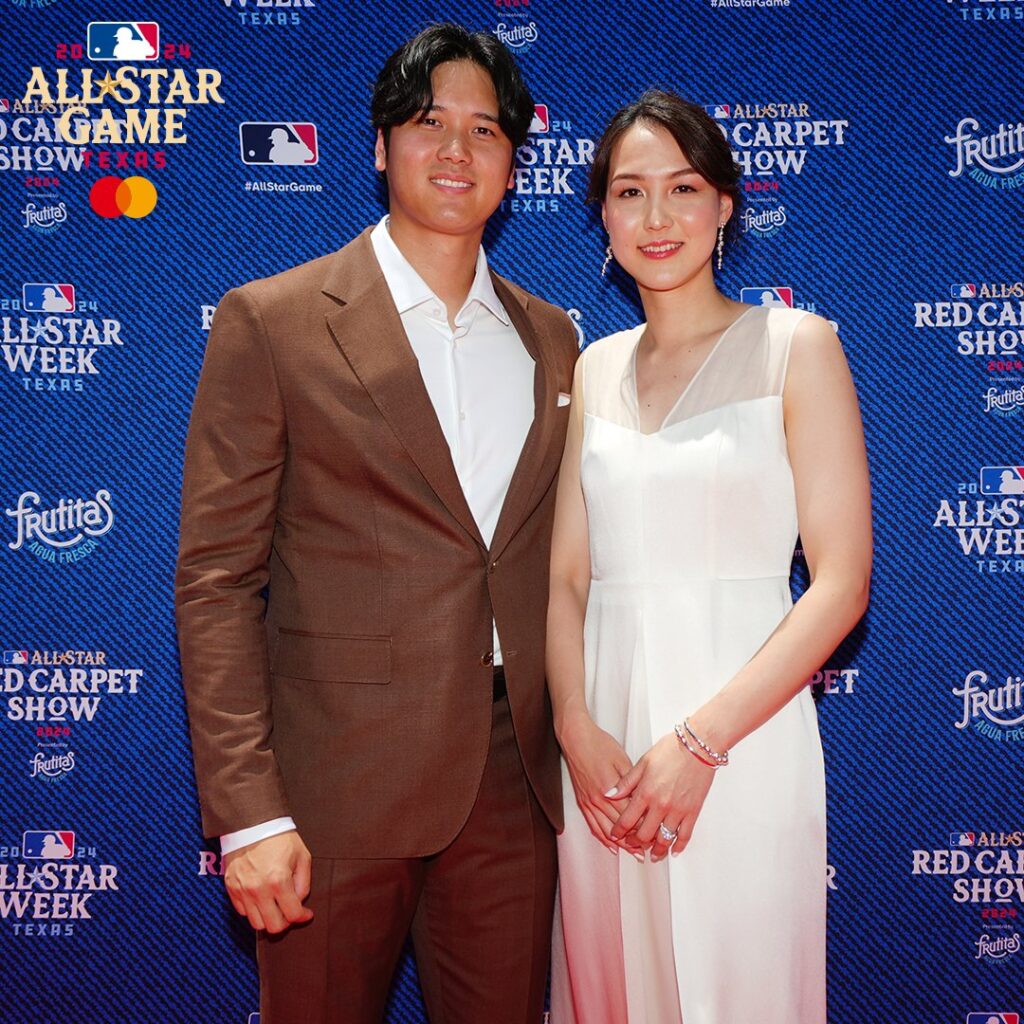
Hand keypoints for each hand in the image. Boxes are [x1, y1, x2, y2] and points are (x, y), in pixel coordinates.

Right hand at [223, 830, 313, 933]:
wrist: (252, 824)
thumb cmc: (280, 838)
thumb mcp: (302, 856)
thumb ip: (304, 884)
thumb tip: (300, 903)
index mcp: (278, 881)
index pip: (292, 915)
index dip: (303, 917)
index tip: (306, 913)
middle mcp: (258, 890)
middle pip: (273, 927)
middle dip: (285, 922)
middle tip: (290, 912)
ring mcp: (242, 890)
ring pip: (256, 924)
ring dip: (268, 918)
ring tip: (275, 905)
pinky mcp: (231, 888)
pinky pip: (243, 912)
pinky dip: (254, 910)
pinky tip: (262, 898)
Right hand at [558, 711, 637, 852]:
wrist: (576, 738)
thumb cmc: (599, 744)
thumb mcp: (622, 760)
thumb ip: (631, 783)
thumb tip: (642, 799)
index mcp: (610, 789)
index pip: (630, 815)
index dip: (643, 826)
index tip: (655, 834)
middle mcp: (598, 800)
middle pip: (620, 827)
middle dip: (635, 841)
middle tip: (648, 850)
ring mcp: (588, 802)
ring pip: (606, 831)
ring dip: (621, 845)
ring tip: (634, 854)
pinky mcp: (582, 802)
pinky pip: (593, 826)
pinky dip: (603, 839)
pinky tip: (611, 846)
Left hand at [609, 733, 714, 861]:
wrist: (698, 746)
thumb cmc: (671, 749)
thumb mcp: (643, 762)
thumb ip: (626, 782)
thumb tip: (609, 794)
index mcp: (645, 792)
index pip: (627, 820)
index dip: (618, 830)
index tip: (615, 834)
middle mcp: (660, 805)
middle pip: (644, 835)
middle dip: (635, 842)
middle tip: (632, 844)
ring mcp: (677, 810)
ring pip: (663, 839)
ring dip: (656, 850)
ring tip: (652, 855)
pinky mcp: (693, 811)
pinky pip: (684, 835)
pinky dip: (678, 846)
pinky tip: (674, 851)